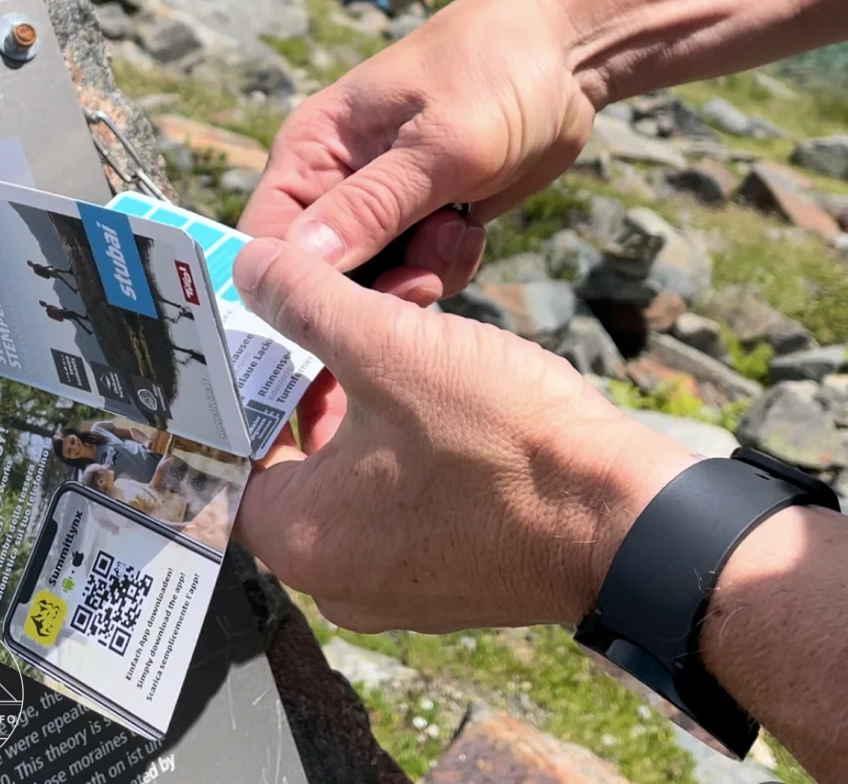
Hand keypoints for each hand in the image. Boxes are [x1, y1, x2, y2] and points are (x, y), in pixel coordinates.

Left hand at [234, 237, 691, 631]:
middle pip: (286, 468)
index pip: (228, 458)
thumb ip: (308, 302)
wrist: (629, 519)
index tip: (254, 334)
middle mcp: (337, 581)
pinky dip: (398, 449)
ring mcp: (397, 587)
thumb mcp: (392, 346)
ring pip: (346, 483)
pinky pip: (395, 505)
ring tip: (386, 343)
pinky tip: (434, 392)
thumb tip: (252, 269)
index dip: (239, 387)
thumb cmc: (505, 440)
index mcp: (303, 539)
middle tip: (320, 324)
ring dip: (355, 412)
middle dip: (303, 389)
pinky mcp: (449, 577)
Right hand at [241, 0, 595, 304]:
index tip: (354, 307)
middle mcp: (334, 180)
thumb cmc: (493, 72)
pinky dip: (445, 265)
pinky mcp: (424, 218)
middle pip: (320, 274)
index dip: (298, 286)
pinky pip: (417, 273)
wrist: (565, 51)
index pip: (267, 240)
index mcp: (311, 149)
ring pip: (374, 281)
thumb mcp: (436, 146)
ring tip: (457, 228)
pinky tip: (471, 228)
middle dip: (373, 286)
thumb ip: (369, 209)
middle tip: (424, 273)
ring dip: (419, 274)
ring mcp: (380, 202)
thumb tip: (293, 266)